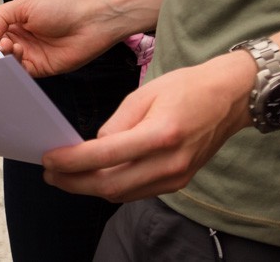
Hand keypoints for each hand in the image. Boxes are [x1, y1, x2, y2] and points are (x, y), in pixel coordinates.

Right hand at [0, 0, 126, 77]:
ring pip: (7, 61)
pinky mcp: (39, 68)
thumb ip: (1, 17)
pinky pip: (21, 72)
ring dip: (4, 55)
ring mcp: (30, 53)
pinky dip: (15, 67)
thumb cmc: (60, 8)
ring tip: (11, 46)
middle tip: (0, 43)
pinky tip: (18, 55)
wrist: (89, 23)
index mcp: (16, 20)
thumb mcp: (25, 5)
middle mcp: (21, 37)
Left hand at [39, 52, 253, 202]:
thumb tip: (95, 146)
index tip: (50, 159)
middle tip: (50, 173)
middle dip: (74, 182)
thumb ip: (117, 122)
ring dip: (90, 188)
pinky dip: (113, 186)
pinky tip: (96, 175)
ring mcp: (176, 177)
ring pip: (122, 193)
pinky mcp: (178, 182)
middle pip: (110, 185)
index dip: (72, 162)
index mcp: (160, 134)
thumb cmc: (188, 87)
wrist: (229, 98)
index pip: (105, 155)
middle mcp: (169, 162)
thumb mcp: (146, 92)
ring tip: (66, 176)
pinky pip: (137, 192)